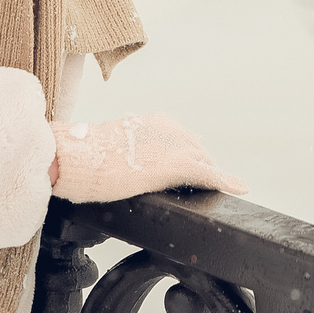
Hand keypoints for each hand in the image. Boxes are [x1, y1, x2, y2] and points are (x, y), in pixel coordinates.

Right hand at [49, 114, 246, 202]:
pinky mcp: (177, 164)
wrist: (76, 158)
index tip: (190, 171)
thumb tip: (121, 167)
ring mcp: (174, 145)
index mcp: (152, 122)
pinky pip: (208, 174)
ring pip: (203, 162)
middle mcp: (168, 128)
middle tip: (205, 186)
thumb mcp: (110, 148)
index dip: (189, 157)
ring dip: (210, 176)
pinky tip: (238, 189)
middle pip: (197, 150)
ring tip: (219, 190)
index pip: (181, 141)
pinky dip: (225, 181)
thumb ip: (127, 153)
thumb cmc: (83, 157)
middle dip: (202, 168)